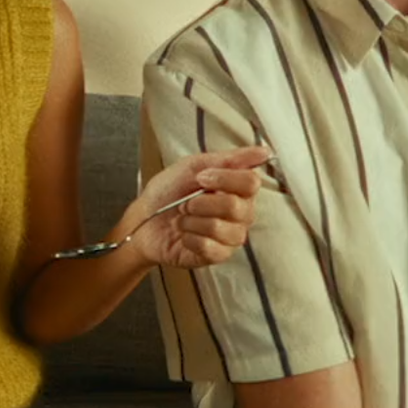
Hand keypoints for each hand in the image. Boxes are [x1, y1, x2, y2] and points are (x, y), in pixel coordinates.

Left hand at [122, 147, 271, 269]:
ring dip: (191, 221)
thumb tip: (263, 152)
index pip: (251, 183)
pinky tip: (184, 235)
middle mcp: (241, 213)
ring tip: (182, 219)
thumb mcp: (196, 166)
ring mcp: (231, 236)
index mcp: (239, 189)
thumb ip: (231, 159)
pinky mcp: (218, 255)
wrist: (144, 218)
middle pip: (235, 206)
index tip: (201, 178)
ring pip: (219, 227)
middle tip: (185, 203)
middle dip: (200, 202)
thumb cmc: (169, 191)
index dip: (223, 179)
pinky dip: (189, 238)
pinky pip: (210, 247)